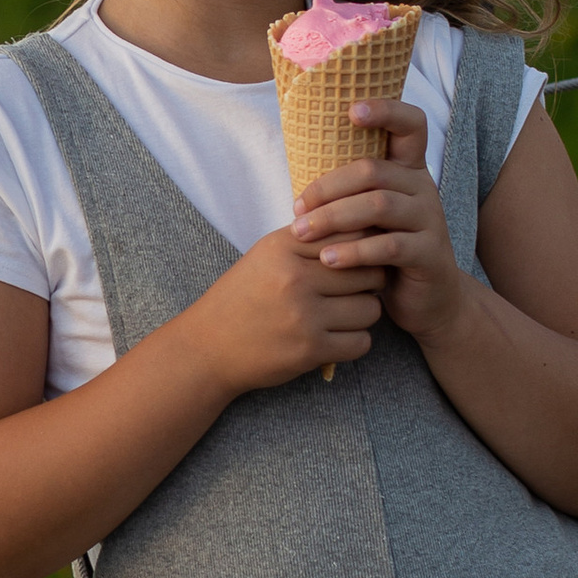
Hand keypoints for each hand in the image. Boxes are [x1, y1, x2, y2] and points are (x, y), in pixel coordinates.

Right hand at [181, 224, 389, 389]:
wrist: (207, 347)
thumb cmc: (242, 298)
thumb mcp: (266, 255)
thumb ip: (309, 239)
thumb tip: (363, 228)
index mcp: (284, 247)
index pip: (351, 234)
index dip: (363, 247)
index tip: (357, 259)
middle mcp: (295, 278)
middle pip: (368, 272)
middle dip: (368, 282)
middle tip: (353, 290)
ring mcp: (303, 315)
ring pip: (370, 309)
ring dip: (363, 314)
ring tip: (343, 315)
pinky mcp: (309, 350)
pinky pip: (361, 342)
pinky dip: (354, 342)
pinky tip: (337, 338)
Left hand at [289, 99, 467, 348]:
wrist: (427, 300)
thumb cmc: (385, 252)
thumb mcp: (369, 217)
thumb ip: (349, 193)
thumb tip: (297, 170)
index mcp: (408, 171)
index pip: (411, 125)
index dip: (385, 110)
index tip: (350, 110)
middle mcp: (423, 188)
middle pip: (373, 170)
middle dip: (327, 188)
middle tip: (297, 210)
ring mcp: (430, 220)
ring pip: (379, 205)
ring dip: (334, 218)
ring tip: (303, 233)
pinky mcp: (430, 254)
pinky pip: (390, 246)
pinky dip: (355, 251)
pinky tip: (328, 260)